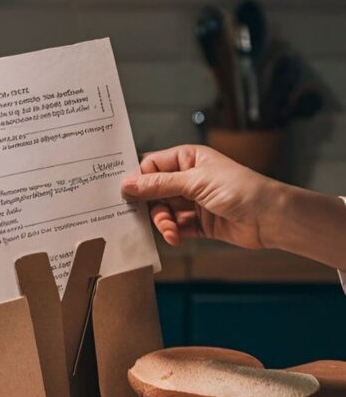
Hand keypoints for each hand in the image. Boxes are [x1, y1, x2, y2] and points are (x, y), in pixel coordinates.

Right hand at [121, 144, 276, 249]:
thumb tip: (127, 184)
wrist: (270, 218)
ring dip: (163, 223)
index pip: (152, 165)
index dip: (138, 179)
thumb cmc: (240, 189)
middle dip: (151, 206)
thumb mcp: (195, 182)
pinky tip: (175, 238)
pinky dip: (172, 233)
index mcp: (188, 159)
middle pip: (154, 191)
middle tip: (148, 217)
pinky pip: (175, 227)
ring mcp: (193, 201)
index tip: (125, 194)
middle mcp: (188, 178)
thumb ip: (160, 184)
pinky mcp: (198, 223)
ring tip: (170, 231)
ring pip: (163, 212)